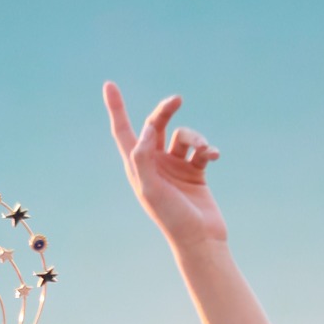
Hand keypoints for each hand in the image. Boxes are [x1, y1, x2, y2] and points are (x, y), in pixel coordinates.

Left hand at [103, 82, 226, 253]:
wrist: (200, 238)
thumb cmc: (172, 218)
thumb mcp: (152, 189)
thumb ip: (145, 159)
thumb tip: (146, 130)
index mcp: (138, 168)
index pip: (124, 133)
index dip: (117, 109)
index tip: (109, 85)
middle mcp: (155, 164)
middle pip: (157, 124)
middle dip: (165, 110)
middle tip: (176, 100)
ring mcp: (175, 166)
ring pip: (183, 135)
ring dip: (194, 138)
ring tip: (203, 151)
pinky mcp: (195, 169)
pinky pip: (201, 148)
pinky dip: (208, 149)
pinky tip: (214, 156)